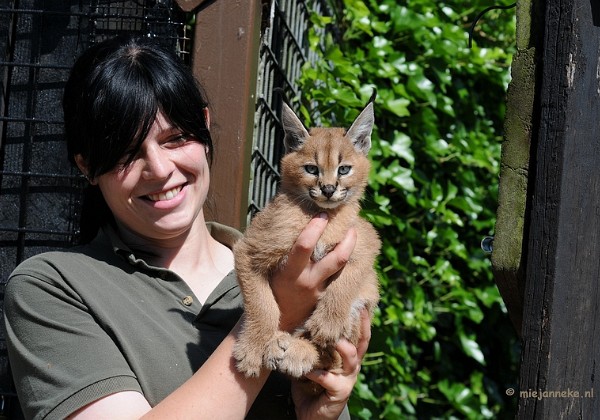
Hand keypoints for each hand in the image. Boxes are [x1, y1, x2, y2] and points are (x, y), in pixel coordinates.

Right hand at [271, 213, 356, 331]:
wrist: (279, 319)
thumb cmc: (271, 285)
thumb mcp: (269, 269)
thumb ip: (279, 248)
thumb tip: (284, 217)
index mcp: (290, 272)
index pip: (304, 246)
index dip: (315, 228)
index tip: (322, 214)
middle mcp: (308, 281)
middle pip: (336, 257)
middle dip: (345, 237)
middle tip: (347, 219)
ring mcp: (320, 289)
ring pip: (342, 265)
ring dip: (350, 245)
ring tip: (353, 230)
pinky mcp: (327, 294)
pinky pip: (341, 274)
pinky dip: (346, 258)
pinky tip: (348, 246)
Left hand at [291, 309, 371, 419]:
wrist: (311, 417)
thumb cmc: (311, 385)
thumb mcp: (314, 362)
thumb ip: (313, 346)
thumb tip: (300, 321)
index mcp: (349, 358)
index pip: (359, 335)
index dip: (363, 319)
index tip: (360, 302)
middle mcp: (352, 367)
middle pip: (361, 343)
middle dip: (360, 326)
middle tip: (353, 310)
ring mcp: (348, 380)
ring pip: (351, 359)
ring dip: (343, 347)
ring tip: (334, 339)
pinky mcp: (339, 393)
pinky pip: (329, 379)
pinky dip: (318, 373)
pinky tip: (308, 370)